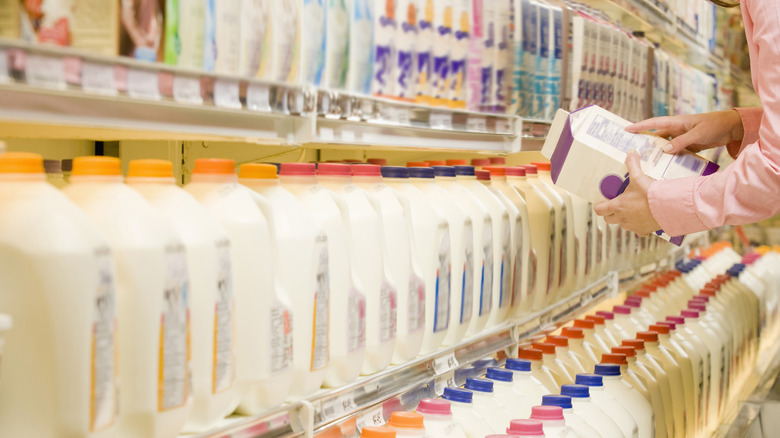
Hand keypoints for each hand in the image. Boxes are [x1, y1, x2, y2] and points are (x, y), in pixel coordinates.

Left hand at [594, 151, 659, 235]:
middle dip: (610, 213)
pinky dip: (639, 225)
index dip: (599, 206)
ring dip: (624, 218)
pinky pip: (637, 230)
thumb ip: (632, 164)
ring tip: (632, 209)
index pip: (599, 210)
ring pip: (622, 225)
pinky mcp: (643, 231)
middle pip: (608, 219)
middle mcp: (622, 218)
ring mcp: (632, 226)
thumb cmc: (651, 193)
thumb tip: (630, 152)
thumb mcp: (638, 177)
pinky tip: (644, 218)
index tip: (602, 202)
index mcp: (617, 206)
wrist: (669, 206)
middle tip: (617, 205)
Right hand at [626, 110, 743, 153]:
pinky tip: (665, 167)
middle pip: (656, 136)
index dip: (640, 127)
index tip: (626, 130)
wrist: (731, 128)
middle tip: (632, 151)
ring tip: (646, 163)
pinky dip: (669, 158)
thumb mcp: (698, 134)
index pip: (654, 123)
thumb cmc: (715, 125)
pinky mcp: (688, 145)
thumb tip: (664, 150)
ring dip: (657, 153)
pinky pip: (675, 152)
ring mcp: (682, 138)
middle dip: (644, 142)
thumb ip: (681, 142)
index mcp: (677, 122)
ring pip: (665, 146)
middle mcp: (676, 130)